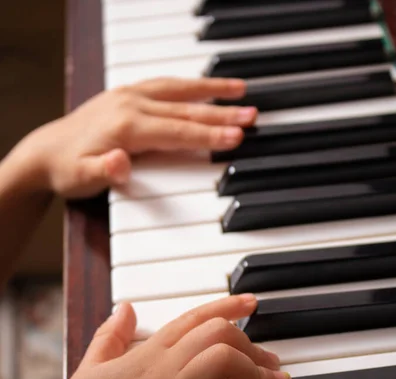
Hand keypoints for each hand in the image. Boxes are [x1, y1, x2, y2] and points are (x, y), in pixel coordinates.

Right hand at [12, 295, 290, 378]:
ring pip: (222, 365)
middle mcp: (160, 369)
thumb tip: (125, 307)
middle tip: (272, 363)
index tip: (252, 303)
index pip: (193, 318)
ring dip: (259, 375)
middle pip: (218, 336)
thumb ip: (112, 334)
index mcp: (145, 354)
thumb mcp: (91, 365)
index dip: (226, 306)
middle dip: (252, 345)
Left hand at [23, 77, 256, 197]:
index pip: (176, 131)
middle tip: (252, 116)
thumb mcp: (81, 179)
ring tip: (241, 90)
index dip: (207, 135)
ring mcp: (130, 96)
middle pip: (185, 109)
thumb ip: (102, 172)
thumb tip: (119, 163)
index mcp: (125, 127)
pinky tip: (207, 87)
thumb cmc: (67, 170)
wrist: (46, 152)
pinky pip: (166, 85)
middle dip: (221, 113)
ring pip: (179, 90)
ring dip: (211, 90)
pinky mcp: (129, 95)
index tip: (235, 137)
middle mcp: (130, 104)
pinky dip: (190, 85)